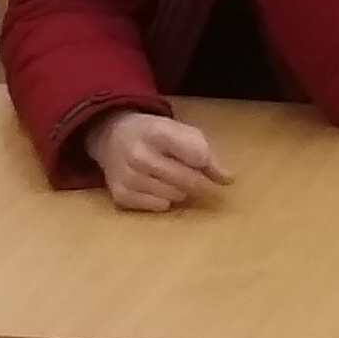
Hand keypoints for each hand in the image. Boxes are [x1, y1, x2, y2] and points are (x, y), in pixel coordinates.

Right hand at [84, 106, 229, 213]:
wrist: (110, 136)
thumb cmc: (153, 133)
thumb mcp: (180, 130)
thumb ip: (206, 152)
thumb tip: (227, 179)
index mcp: (157, 131)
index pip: (196, 153)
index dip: (207, 162)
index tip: (206, 163)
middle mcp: (139, 154)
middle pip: (188, 180)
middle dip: (197, 180)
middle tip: (191, 173)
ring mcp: (128, 177)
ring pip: (176, 196)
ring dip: (180, 190)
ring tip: (168, 175)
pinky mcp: (121, 196)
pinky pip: (159, 207)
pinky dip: (163, 200)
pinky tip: (154, 185)